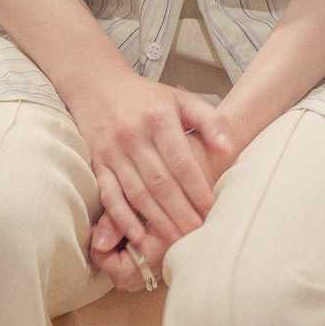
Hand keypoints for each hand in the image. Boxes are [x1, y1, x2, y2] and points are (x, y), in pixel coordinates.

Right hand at [88, 114, 239, 291]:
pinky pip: (110, 195)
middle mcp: (134, 135)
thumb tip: (227, 148)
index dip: (197, 188)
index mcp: (158, 118)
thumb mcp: (180, 99)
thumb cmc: (145, 97)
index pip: (181, 161)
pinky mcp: (98, 164)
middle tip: (197, 234)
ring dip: (158, 220)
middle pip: (160, 182)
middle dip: (181, 212)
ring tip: (176, 240)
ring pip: (138, 193)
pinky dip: (123, 218)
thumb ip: (208, 119)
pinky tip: (138, 235)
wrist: (97, 85)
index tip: (211, 210)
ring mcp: (114, 151)